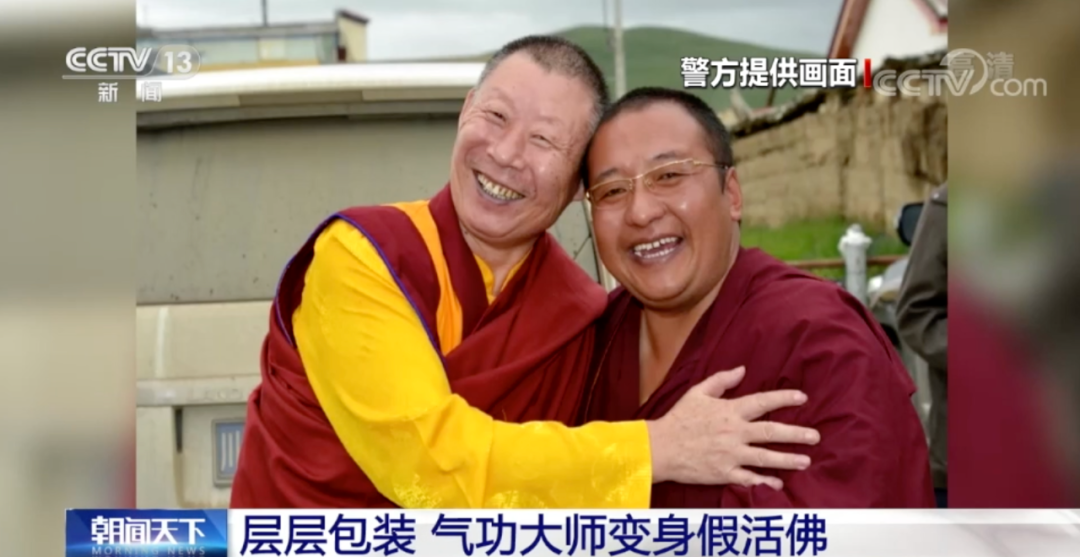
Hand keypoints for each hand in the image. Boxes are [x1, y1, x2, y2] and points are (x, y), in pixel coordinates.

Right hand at [646, 366, 819, 489]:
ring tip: (806, 460)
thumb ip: (721, 380)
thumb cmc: (678, 419)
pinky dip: (765, 482)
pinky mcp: (724, 473)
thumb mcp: (697, 393)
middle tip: (815, 436)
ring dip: (788, 459)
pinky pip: (749, 479)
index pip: (763, 402)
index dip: (784, 398)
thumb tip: (742, 369)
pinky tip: (778, 484)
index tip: (803, 397)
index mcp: (729, 411)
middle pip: (772, 432)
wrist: (660, 447)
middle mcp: (734, 432)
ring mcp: (730, 455)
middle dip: (797, 434)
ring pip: (766, 457)